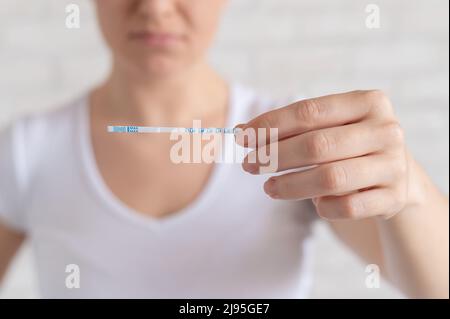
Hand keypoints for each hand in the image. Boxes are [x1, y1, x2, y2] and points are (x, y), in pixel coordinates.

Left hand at [235, 90, 411, 219]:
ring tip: (268, 188)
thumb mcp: (329, 127)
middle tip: (249, 165)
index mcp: (369, 102)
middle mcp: (386, 131)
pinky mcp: (394, 198)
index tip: (242, 137)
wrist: (396, 174)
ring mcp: (393, 165)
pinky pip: (348, 207)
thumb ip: (290, 127)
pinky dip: (325, 207)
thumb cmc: (350, 145)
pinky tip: (315, 204)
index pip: (309, 111)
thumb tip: (241, 131)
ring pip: (330, 178)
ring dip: (291, 186)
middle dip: (275, 156)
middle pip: (317, 145)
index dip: (271, 125)